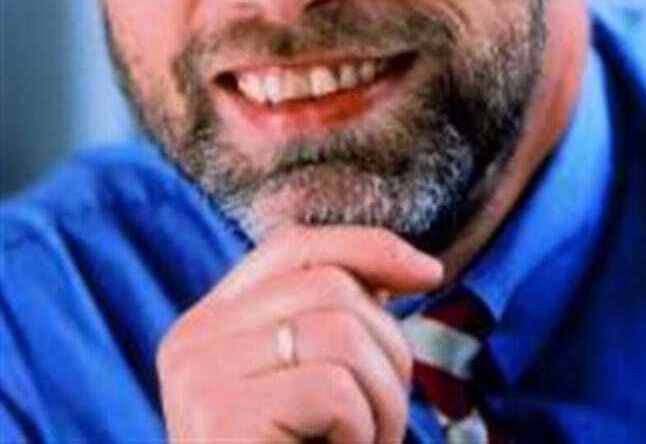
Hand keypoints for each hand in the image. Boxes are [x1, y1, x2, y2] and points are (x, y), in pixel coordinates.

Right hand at [157, 224, 443, 442]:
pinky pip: (335, 387)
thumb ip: (332, 324)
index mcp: (208, 325)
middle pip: (331, 286)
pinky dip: (364, 432)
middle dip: (388, 350)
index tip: (427, 273)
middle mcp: (191, 340)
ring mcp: (199, 376)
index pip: (293, 247)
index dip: (366, 247)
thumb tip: (410, 266)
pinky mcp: (222, 416)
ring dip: (385, 398)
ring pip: (343, 330)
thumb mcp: (313, 390)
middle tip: (381, 424)